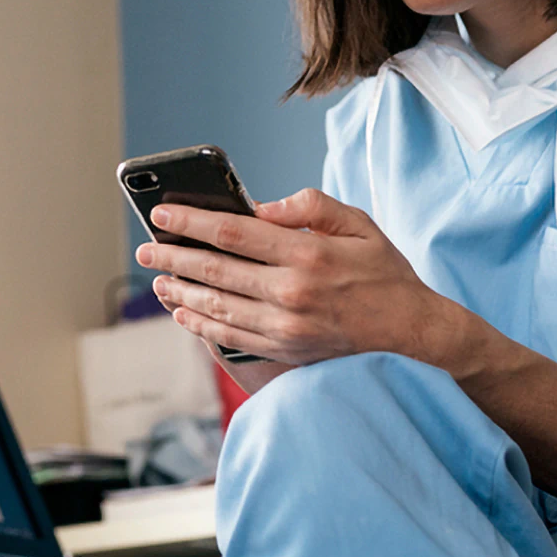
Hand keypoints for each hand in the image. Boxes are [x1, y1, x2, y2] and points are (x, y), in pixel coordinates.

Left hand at [134, 189, 451, 372]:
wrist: (410, 334)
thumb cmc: (384, 272)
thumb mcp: (359, 223)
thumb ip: (310, 206)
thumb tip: (261, 207)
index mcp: (308, 253)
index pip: (235, 233)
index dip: (193, 221)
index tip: (163, 213)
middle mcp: (292, 292)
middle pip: (216, 270)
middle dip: (173, 256)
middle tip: (145, 248)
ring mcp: (286, 326)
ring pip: (216, 306)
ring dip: (180, 291)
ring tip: (157, 279)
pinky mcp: (284, 350)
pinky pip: (230, 336)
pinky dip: (201, 323)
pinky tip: (184, 311)